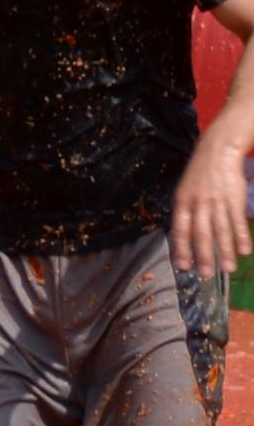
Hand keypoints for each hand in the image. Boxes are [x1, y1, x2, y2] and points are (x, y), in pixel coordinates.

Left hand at [171, 134, 252, 274]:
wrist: (217, 150)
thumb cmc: (200, 174)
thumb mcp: (185, 191)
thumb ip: (186, 212)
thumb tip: (186, 237)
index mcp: (182, 203)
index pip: (179, 230)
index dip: (181, 249)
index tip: (183, 266)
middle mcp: (197, 204)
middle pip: (200, 234)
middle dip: (203, 256)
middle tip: (205, 275)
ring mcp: (216, 201)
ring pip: (220, 231)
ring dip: (225, 252)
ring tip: (229, 269)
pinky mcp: (233, 198)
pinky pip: (237, 221)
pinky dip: (241, 236)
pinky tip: (245, 250)